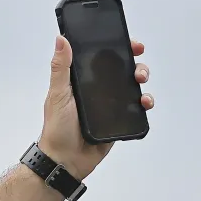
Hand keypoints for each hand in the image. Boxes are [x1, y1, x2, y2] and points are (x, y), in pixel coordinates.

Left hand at [37, 35, 153, 179]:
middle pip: (122, 70)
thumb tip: (61, 40)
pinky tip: (144, 103)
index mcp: (82, 81)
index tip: (130, 43)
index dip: (117, 47)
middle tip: (137, 68)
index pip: (102, 58)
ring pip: (132, 87)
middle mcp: (97, 91)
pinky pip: (136, 109)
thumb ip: (61, 68)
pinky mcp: (118, 121)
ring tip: (141, 83)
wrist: (65, 160)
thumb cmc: (56, 129)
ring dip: (141, 80)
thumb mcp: (58, 94)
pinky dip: (144, 103)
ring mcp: (109, 105)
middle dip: (135, 64)